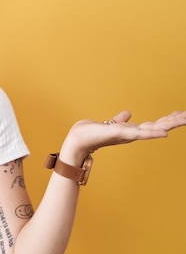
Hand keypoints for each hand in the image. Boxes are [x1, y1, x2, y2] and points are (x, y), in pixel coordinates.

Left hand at [61, 110, 185, 163]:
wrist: (78, 140)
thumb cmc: (92, 133)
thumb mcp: (110, 124)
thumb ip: (120, 120)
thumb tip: (128, 113)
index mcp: (132, 130)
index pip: (155, 124)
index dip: (169, 119)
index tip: (183, 114)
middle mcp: (133, 134)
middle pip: (159, 126)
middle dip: (175, 121)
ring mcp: (128, 135)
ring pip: (154, 129)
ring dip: (170, 124)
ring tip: (185, 118)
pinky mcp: (121, 134)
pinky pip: (140, 133)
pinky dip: (153, 133)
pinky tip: (165, 133)